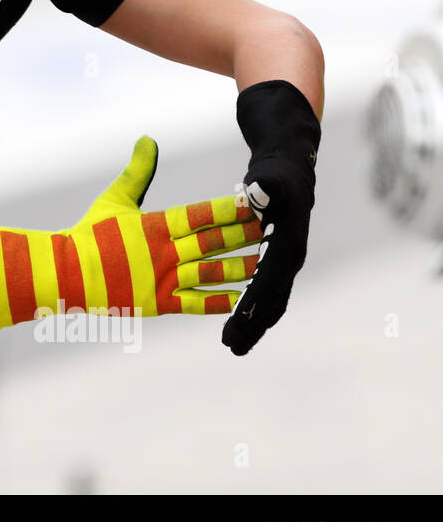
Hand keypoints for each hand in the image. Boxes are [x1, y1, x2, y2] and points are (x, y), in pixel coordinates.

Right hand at [0, 136, 260, 339]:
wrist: (64, 275)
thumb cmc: (88, 236)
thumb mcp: (113, 200)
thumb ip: (136, 171)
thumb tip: (148, 140)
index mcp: (155, 225)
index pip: (201, 214)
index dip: (230, 209)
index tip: (255, 202)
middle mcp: (164, 252)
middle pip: (214, 242)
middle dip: (246, 235)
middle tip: (275, 228)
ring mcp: (162, 279)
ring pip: (212, 272)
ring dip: (242, 267)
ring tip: (268, 262)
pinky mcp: (158, 303)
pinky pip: (196, 303)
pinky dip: (220, 301)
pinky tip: (243, 298)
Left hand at [221, 155, 314, 354]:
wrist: (290, 174)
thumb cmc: (275, 175)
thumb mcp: (269, 178)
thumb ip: (265, 187)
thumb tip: (257, 192)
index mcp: (286, 246)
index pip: (266, 283)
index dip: (251, 306)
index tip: (235, 326)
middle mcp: (288, 260)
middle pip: (271, 301)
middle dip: (253, 325)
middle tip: (232, 347)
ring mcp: (284, 264)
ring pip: (270, 301)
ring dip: (254, 324)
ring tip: (234, 346)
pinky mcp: (276, 263)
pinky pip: (265, 292)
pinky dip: (253, 309)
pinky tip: (238, 324)